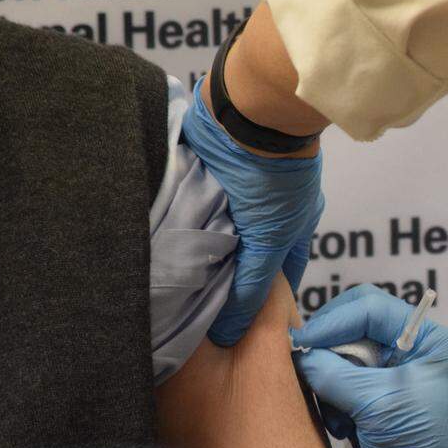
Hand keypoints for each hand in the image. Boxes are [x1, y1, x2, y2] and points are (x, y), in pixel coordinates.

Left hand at [180, 77, 323, 346]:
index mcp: (291, 227)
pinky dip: (175, 225)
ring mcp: (232, 193)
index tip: (238, 332)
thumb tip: (229, 336)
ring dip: (193, 252)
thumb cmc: (276, 177)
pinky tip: (156, 249)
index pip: (278, 278)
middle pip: (241, 257)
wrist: (250, 112)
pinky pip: (186, 209)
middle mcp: (262, 212)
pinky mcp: (202, 175)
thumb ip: (252, 286)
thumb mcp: (271, 239)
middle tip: (194, 319)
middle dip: (222, 281)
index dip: (263, 305)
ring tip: (167, 290)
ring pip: (211, 234)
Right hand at [291, 285, 447, 447]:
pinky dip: (335, 401)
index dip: (333, 321)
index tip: (302, 342)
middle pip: (355, 326)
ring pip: (343, 355)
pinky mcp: (378, 395)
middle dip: (331, 352)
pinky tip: (347, 428)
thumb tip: (299, 354)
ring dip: (332, 383)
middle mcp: (416, 349)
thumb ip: (337, 374)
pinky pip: (342, 381)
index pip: (373, 308)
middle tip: (310, 373)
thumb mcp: (380, 407)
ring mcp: (396, 372)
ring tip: (342, 418)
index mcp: (433, 341)